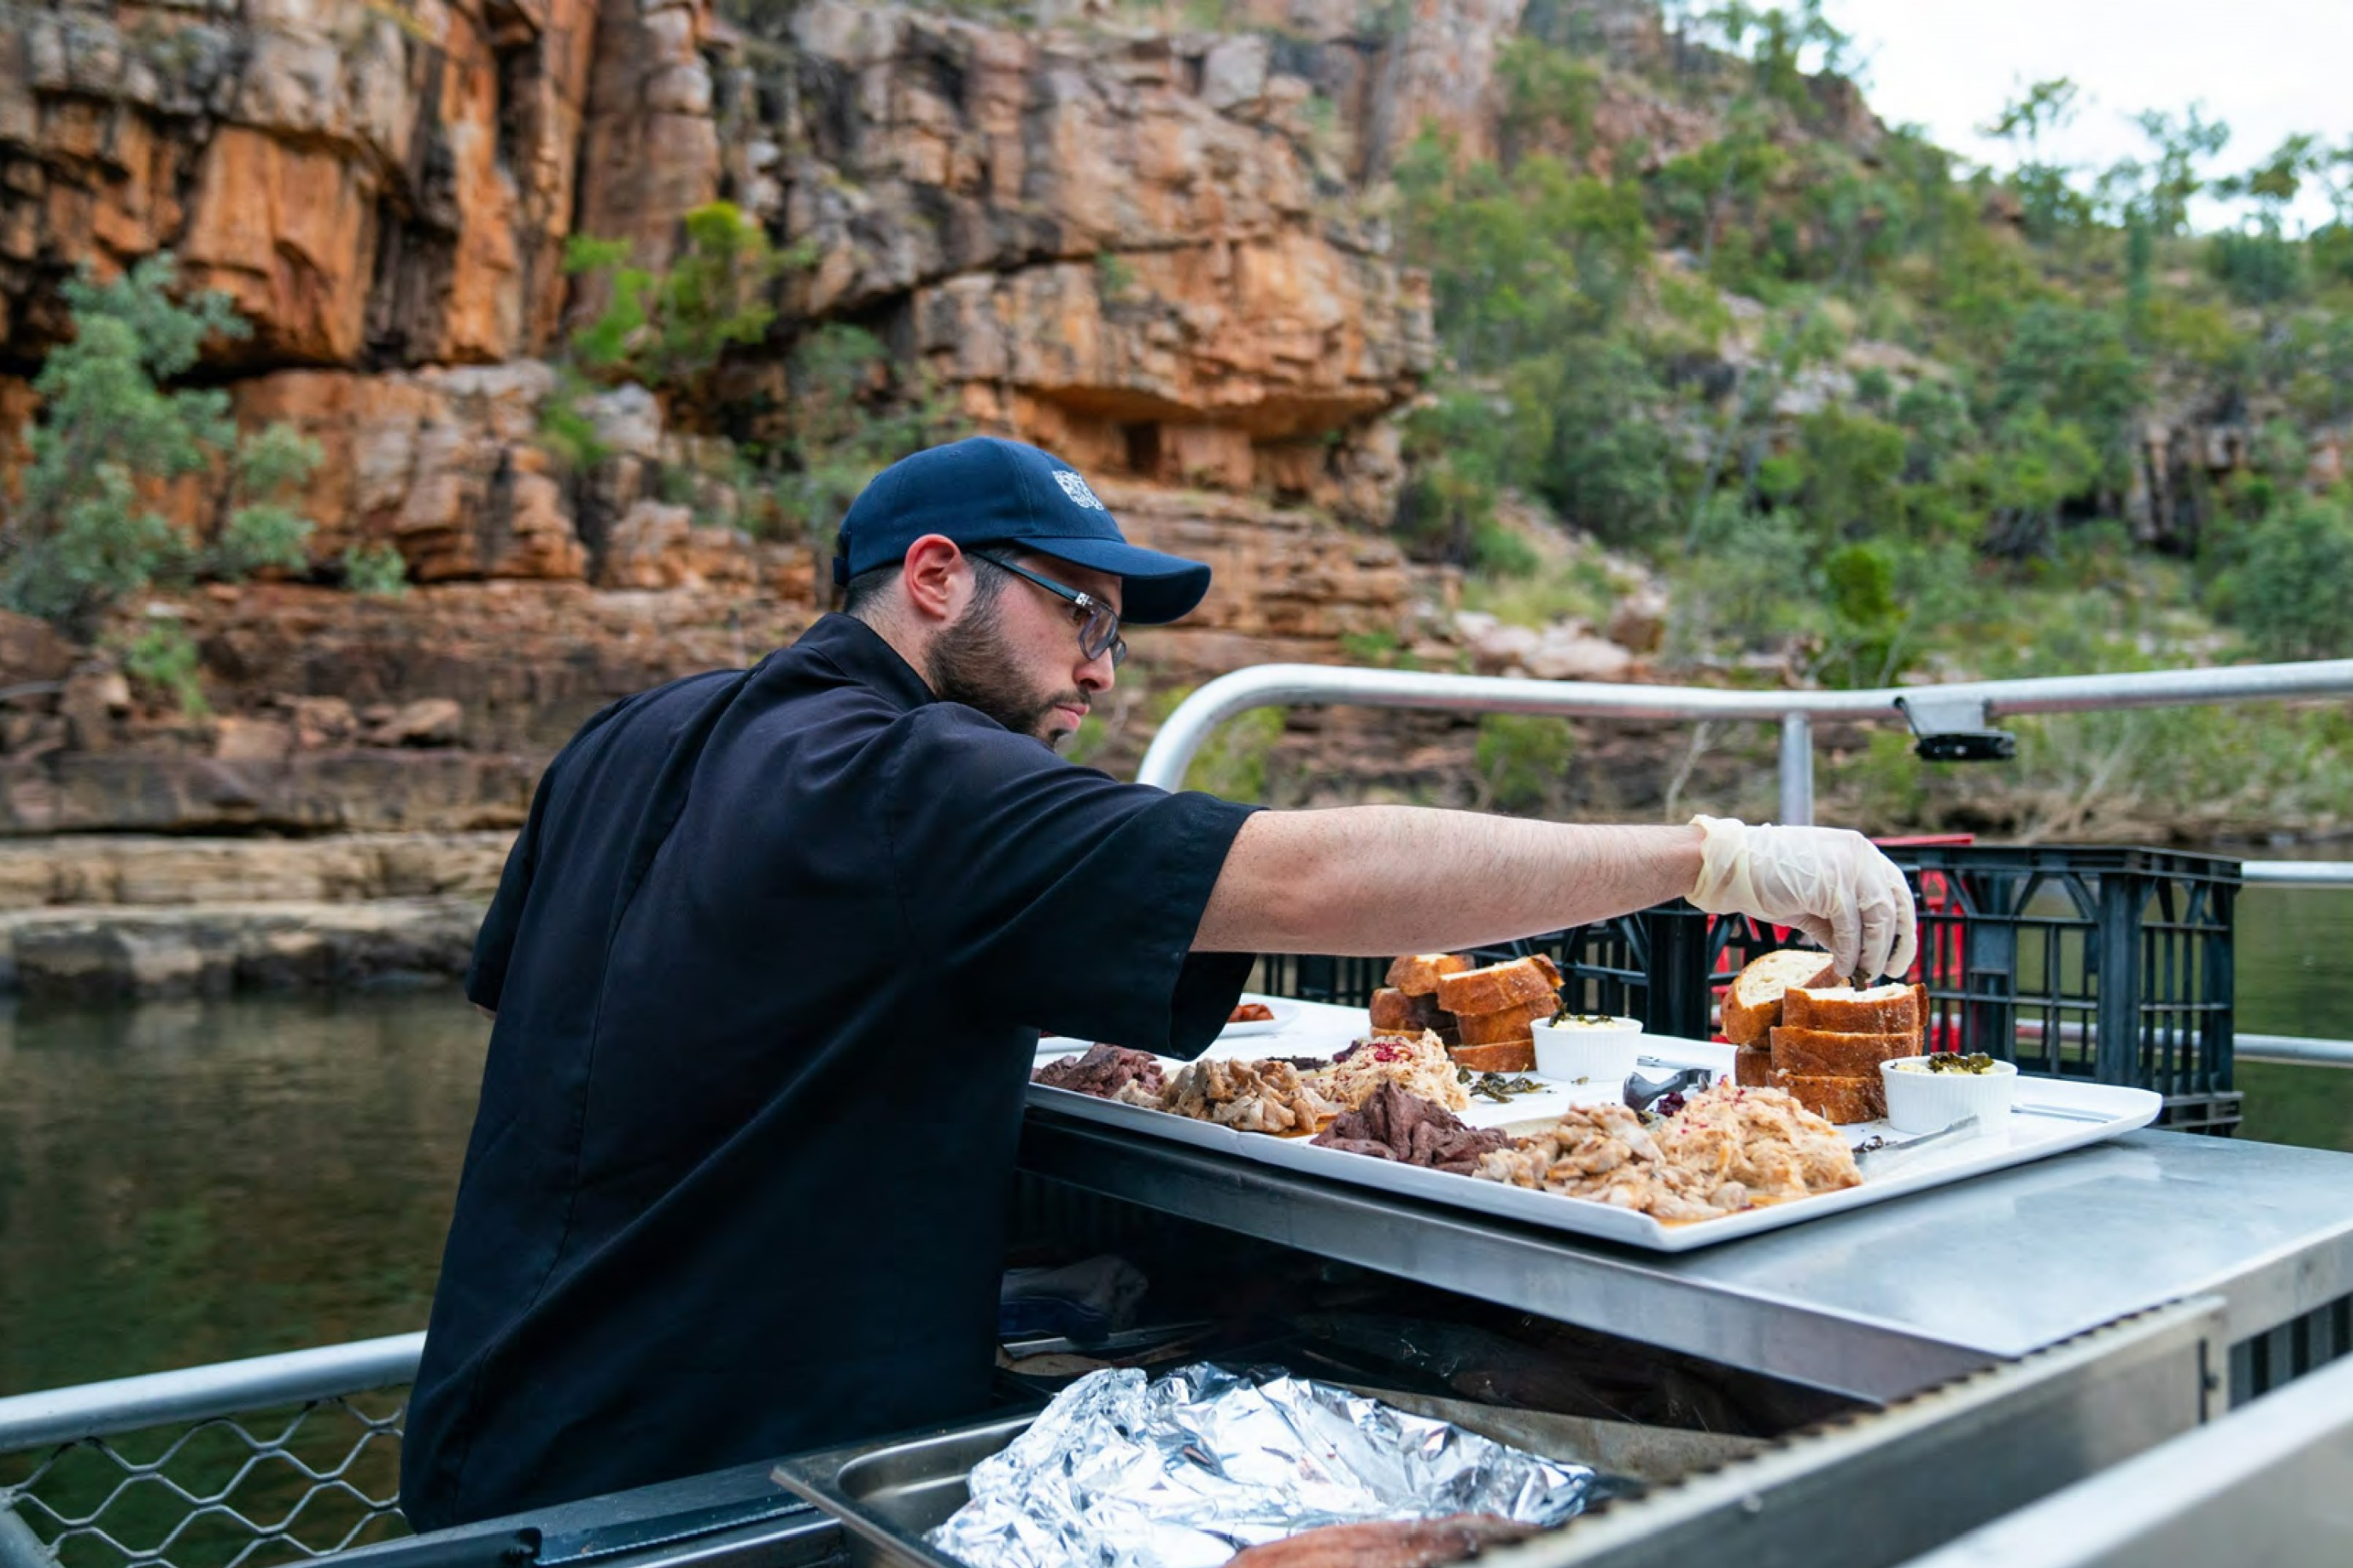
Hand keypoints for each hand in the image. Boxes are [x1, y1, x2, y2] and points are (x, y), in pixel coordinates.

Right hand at [1686, 816, 1918, 979]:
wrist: (1731, 866)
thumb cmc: (1768, 879)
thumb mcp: (1815, 898)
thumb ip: (1841, 919)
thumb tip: (1861, 955)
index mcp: (1859, 852)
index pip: (1897, 890)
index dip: (1903, 926)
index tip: (1899, 953)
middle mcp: (1860, 854)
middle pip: (1896, 906)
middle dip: (1898, 943)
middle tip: (1890, 970)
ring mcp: (1848, 867)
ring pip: (1879, 919)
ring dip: (1873, 953)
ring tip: (1862, 974)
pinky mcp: (1832, 886)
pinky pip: (1851, 929)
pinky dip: (1850, 953)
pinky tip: (1842, 968)